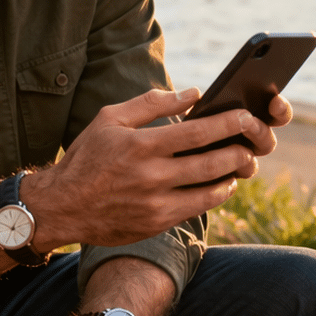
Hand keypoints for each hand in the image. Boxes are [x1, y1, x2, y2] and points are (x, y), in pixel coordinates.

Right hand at [28, 88, 263, 250]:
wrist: (62, 205)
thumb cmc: (86, 156)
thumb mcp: (110, 119)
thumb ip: (152, 103)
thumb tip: (193, 94)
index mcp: (140, 144)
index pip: (198, 132)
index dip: (228, 123)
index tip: (247, 116)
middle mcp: (151, 175)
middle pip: (212, 162)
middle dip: (240, 150)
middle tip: (253, 141)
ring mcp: (156, 202)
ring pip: (211, 189)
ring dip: (232, 173)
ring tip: (241, 161)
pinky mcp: (157, 222)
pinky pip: (198, 208)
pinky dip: (216, 194)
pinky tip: (221, 183)